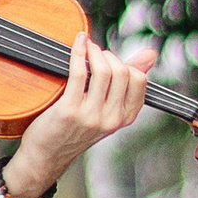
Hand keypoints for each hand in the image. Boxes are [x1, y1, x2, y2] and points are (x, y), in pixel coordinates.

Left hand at [0, 35, 153, 197]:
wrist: (47, 154)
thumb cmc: (75, 128)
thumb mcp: (106, 109)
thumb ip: (127, 81)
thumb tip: (150, 54)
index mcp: (125, 118)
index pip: (140, 80)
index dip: (125, 64)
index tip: (110, 61)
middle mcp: (112, 119)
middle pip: (122, 72)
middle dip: (108, 55)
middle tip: (94, 53)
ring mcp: (92, 116)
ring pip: (104, 70)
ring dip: (94, 51)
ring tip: (86, 49)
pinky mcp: (70, 110)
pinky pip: (80, 72)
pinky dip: (79, 51)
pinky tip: (78, 43)